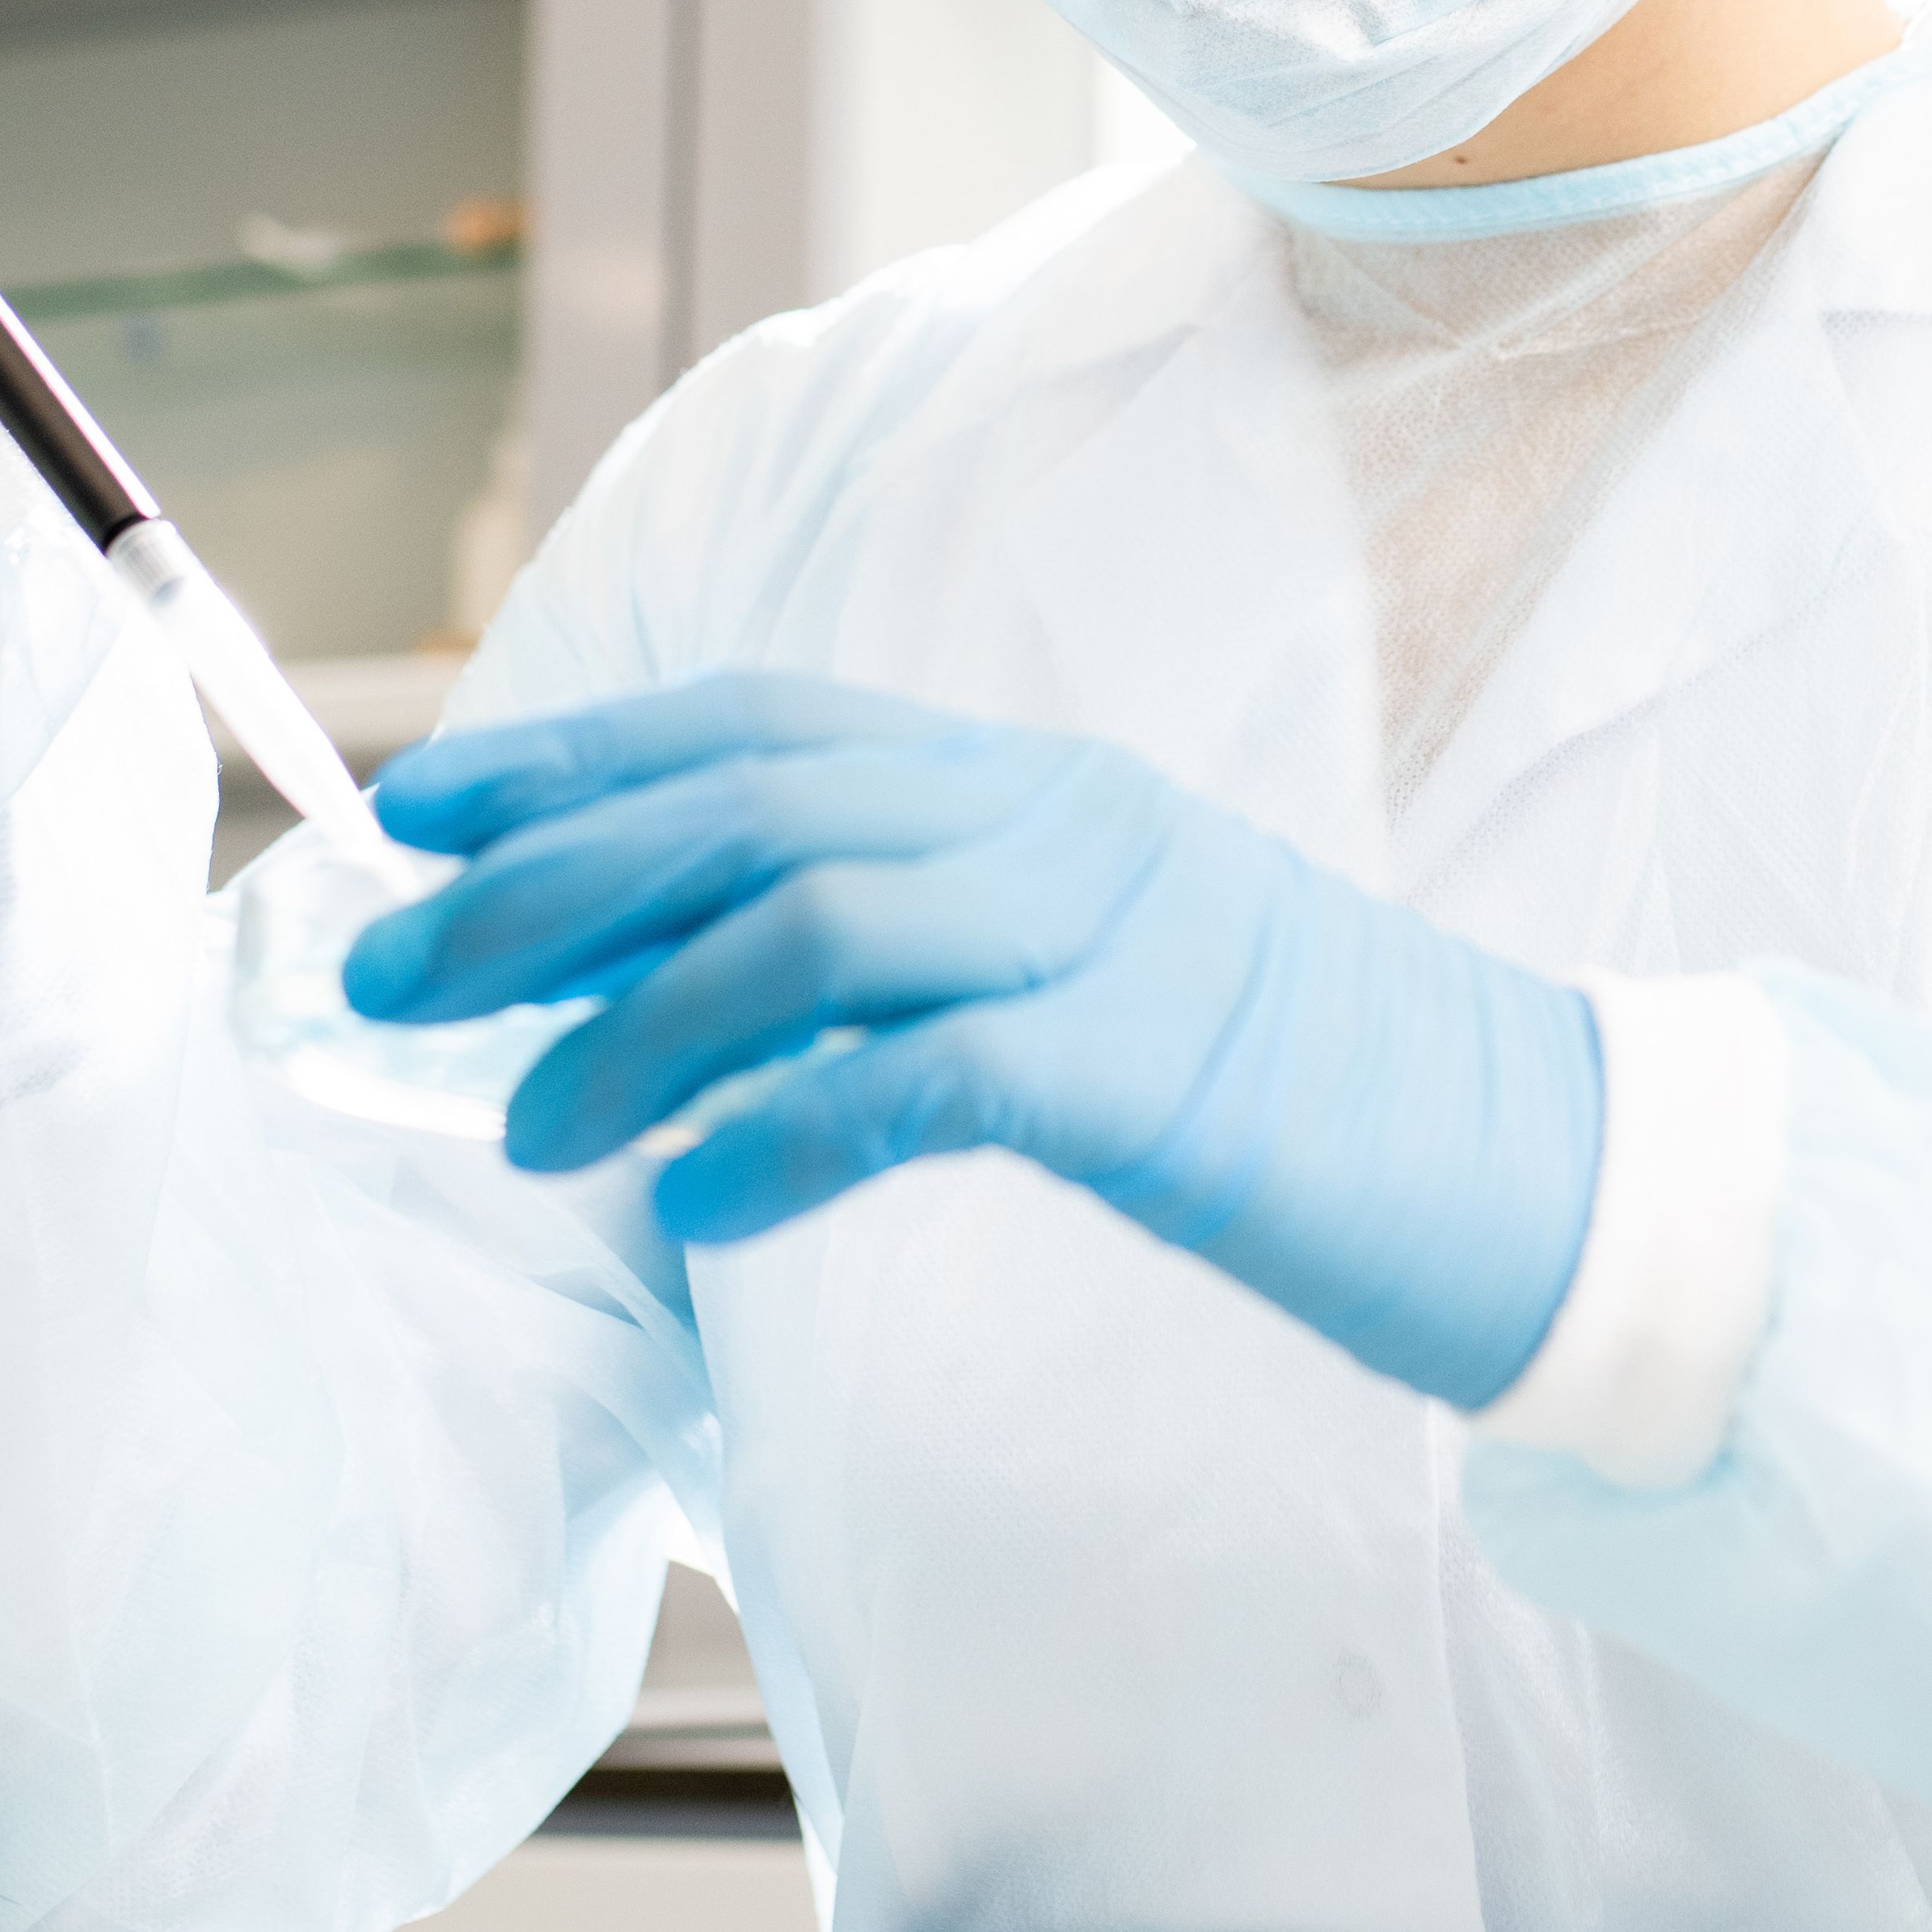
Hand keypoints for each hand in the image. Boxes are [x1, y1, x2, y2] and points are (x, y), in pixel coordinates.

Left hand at [347, 676, 1605, 1409]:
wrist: (1543, 1167)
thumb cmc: (1306, 1103)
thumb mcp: (1100, 982)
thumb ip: (936, 959)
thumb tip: (708, 1002)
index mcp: (1041, 787)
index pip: (765, 726)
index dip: (579, 761)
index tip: (419, 817)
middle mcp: (1064, 824)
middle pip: (754, 807)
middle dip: (545, 884)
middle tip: (389, 978)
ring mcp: (1118, 939)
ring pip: (816, 925)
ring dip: (636, 1025)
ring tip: (525, 1130)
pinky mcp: (1159, 1079)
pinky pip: (928, 1080)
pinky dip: (787, 1133)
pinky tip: (694, 1205)